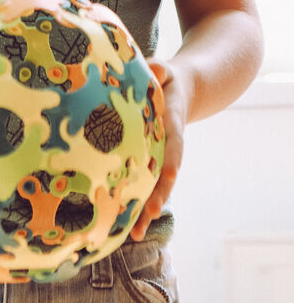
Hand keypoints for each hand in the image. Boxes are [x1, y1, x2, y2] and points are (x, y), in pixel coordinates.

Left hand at [130, 58, 189, 240]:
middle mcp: (167, 145)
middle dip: (157, 196)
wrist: (181, 89)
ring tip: (133, 235)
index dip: (171, 160)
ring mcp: (158, 156)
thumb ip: (162, 68)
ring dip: (143, 209)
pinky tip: (120, 224)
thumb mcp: (166, 68)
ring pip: (152, 186)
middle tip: (150, 217)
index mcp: (172, 123)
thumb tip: (156, 67)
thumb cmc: (168, 77)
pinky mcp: (147, 160)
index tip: (168, 177)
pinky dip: (133, 202)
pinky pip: (141, 183)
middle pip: (163, 175)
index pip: (173, 144)